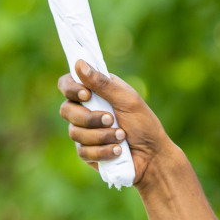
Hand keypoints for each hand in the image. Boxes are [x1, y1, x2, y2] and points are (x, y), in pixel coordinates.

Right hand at [57, 60, 173, 185]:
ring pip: (75, 133)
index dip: (71, 89)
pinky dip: (103, 151)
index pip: (67, 84)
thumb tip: (79, 63)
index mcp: (95, 92)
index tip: (87, 95)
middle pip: (66, 110)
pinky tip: (118, 151)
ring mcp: (84, 132)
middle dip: (90, 118)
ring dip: (102, 136)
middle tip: (112, 120)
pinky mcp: (86, 152)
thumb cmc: (144, 124)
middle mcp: (85, 110)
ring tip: (121, 137)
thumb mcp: (128, 100)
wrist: (152, 156)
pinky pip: (83, 152)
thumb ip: (103, 83)